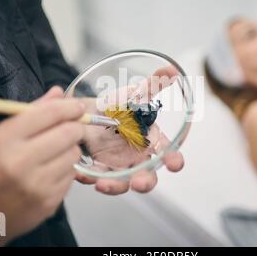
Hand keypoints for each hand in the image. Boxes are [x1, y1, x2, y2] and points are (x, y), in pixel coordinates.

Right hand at [0, 87, 84, 245]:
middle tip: (71, 127)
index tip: (76, 106)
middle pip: (69, 133)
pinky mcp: (48, 203)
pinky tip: (49, 172)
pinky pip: (71, 176)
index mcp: (4, 140)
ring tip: (54, 153)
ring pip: (74, 154)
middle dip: (75, 127)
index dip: (68, 107)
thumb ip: (30, 114)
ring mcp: (37, 185)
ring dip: (70, 149)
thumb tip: (58, 93)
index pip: (49, 114)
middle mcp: (21, 162)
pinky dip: (65, 170)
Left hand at [75, 66, 184, 194]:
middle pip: (147, 176)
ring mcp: (117, 165)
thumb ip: (152, 85)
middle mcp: (136, 157)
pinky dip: (89, 177)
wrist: (88, 110)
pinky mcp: (97, 168)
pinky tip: (82, 173)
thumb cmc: (116, 106)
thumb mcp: (133, 94)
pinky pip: (95, 177)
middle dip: (145, 182)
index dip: (174, 159)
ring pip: (121, 183)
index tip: (174, 163)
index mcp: (150, 141)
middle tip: (139, 183)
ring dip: (115, 186)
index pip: (167, 152)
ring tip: (102, 184)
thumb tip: (172, 69)